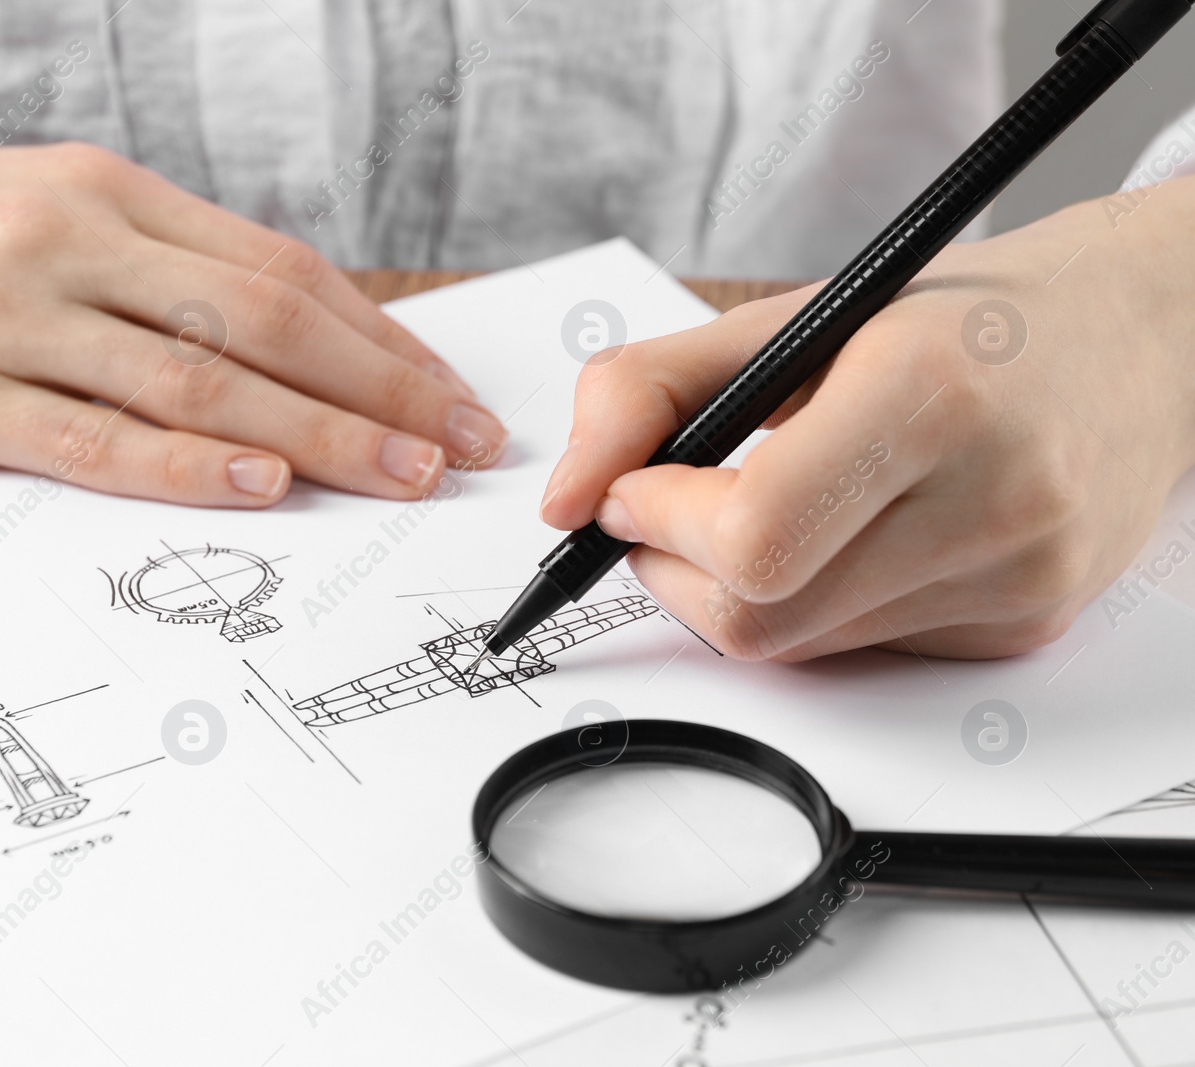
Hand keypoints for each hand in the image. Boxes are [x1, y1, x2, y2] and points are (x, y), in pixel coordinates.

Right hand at [0, 132, 505, 505]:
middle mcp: (65, 242)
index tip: (447, 392)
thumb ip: (148, 266)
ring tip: (401, 475)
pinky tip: (264, 483)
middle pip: (265, 319)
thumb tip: (280, 335)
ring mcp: (5, 319)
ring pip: (200, 378)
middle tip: (461, 445)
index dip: (381, 336)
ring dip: (320, 433)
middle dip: (383, 390)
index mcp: (99, 191)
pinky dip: (189, 462)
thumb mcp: (29, 213)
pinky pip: (94, 437)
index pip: (278, 268)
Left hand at [540, 179, 1194, 659]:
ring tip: (764, 508)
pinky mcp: (1025, 627)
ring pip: (801, 649)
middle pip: (758, 620)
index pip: (752, 536)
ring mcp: (1018, 579)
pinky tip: (851, 536)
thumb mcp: (796, 313)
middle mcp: (991, 500)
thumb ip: (649, 389)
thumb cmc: (959, 315)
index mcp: (928, 396)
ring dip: (736, 592)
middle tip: (666, 512)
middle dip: (673, 571)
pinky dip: (816, 606)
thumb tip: (564, 498)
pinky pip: (863, 650)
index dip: (658, 523)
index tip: (631, 489)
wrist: (1140, 332)